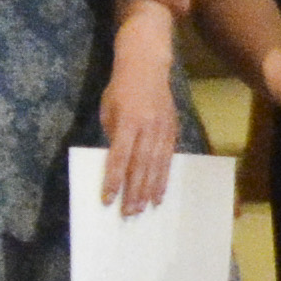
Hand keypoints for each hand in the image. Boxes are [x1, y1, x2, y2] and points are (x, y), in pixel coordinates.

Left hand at [95, 53, 179, 215]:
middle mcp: (148, 127)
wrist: (147, 67)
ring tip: (143, 209)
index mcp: (128, 121)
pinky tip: (159, 194)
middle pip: (140, 166)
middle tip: (128, 213)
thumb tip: (117, 164)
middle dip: (133, 192)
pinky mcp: (173, 131)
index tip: (107, 199)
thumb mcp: (108, 110)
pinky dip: (163, 179)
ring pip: (156, 166)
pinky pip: (168, 160)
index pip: (119, 157)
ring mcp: (163, 130)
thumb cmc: (121, 89)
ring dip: (149, 190)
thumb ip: (113, 136)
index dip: (113, 180)